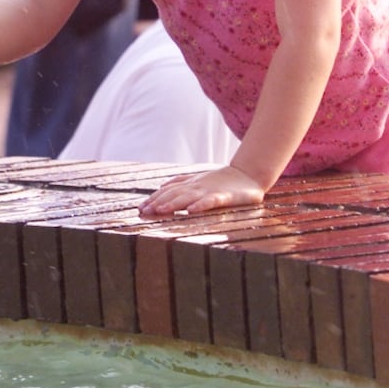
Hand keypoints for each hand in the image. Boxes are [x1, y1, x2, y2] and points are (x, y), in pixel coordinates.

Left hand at [139, 165, 267, 217]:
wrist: (248, 175)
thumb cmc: (223, 179)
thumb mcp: (199, 179)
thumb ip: (181, 182)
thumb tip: (161, 187)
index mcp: (190, 184)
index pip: (168, 192)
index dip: (154, 199)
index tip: (140, 209)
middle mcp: (197, 187)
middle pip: (174, 195)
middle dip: (158, 203)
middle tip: (144, 212)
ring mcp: (210, 191)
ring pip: (188, 197)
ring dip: (173, 203)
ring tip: (160, 210)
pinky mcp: (225, 196)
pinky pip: (211, 201)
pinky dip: (201, 204)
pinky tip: (191, 210)